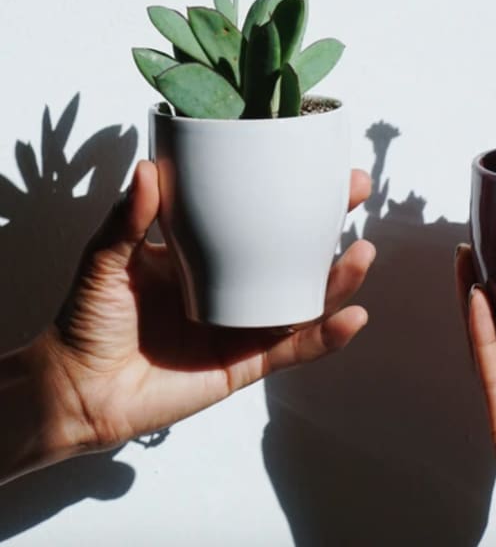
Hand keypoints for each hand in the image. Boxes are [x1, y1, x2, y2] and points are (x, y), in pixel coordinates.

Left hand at [36, 161, 374, 457]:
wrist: (79, 390)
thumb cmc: (90, 318)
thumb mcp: (107, 259)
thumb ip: (128, 219)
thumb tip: (147, 168)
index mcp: (209, 252)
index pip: (258, 214)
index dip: (290, 189)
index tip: (319, 160)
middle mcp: (236, 284)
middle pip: (296, 251)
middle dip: (333, 222)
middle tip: (357, 192)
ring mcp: (246, 323)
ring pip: (307, 299)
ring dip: (341, 280)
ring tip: (362, 255)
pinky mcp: (248, 363)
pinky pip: (295, 350)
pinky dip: (326, 338)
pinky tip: (353, 319)